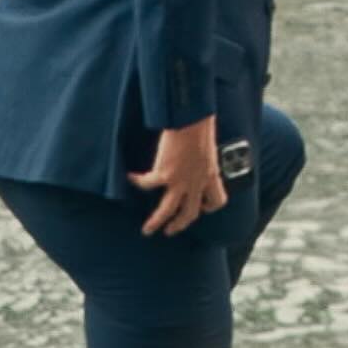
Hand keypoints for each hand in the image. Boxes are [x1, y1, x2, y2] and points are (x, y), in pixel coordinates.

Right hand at [129, 119, 226, 236]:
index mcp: (211, 174)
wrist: (191, 116)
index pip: (217, 200)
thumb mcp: (209, 145)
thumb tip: (197, 153)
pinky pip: (147, 184)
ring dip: (157, 222)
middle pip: (189, 214)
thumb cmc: (201, 124)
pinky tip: (130, 178)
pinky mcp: (163, 173)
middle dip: (179, 225)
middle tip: (170, 230)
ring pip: (167, 210)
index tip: (201, 206)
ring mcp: (179, 180)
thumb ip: (203, 156)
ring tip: (148, 230)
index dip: (208, 206)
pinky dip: (137, 181)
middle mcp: (196, 182)